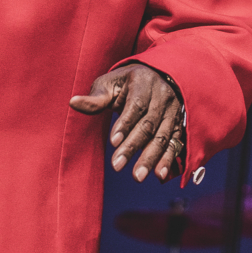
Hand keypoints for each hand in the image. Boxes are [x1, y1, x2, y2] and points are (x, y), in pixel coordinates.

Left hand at [70, 65, 185, 181]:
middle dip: (133, 147)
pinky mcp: (179, 124)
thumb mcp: (110, 84)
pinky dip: (168, 159)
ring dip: (150, 158)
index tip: (113, 143)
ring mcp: (173, 111)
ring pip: (162, 137)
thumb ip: (95, 98)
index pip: (136, 105)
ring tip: (137, 176)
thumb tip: (72, 102)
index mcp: (144, 82)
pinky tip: (158, 175)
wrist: (157, 76)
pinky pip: (175, 143)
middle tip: (117, 166)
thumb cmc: (126, 82)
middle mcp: (162, 96)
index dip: (125, 124)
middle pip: (148, 125)